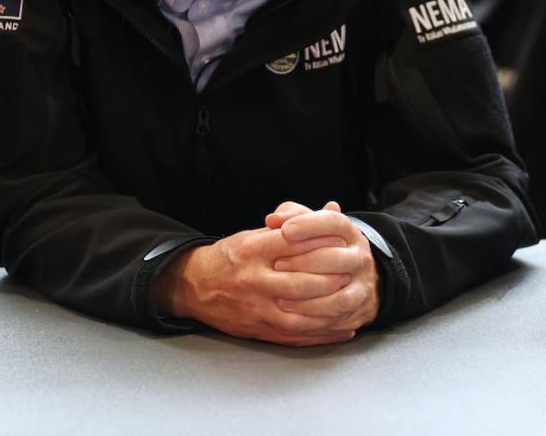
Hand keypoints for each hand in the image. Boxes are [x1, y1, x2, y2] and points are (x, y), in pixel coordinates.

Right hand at [159, 226, 356, 345]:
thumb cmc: (230, 256)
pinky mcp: (256, 328)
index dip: (323, 244)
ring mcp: (254, 307)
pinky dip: (320, 335)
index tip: (345, 244)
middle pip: (300, 282)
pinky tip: (340, 330)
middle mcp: (252, 279)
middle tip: (352, 275)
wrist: (193, 285)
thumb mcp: (255, 233)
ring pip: (298, 314)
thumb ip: (293, 224)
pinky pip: (293, 336)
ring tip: (350, 303)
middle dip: (331, 280)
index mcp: (253, 250)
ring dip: (328, 311)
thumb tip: (332, 209)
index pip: (295, 244)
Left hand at [266, 201, 379, 335]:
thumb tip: (272, 219)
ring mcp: (361, 280)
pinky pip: (336, 309)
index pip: (333, 222)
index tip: (284, 230)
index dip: (309, 225)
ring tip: (279, 295)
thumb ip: (291, 217)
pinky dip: (312, 312)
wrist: (353, 276)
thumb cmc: (320, 247)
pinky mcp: (357, 302)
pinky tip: (290, 310)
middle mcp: (359, 254)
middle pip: (336, 257)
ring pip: (337, 287)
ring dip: (307, 293)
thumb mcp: (310, 227)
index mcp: (349, 231)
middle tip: (277, 265)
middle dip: (304, 262)